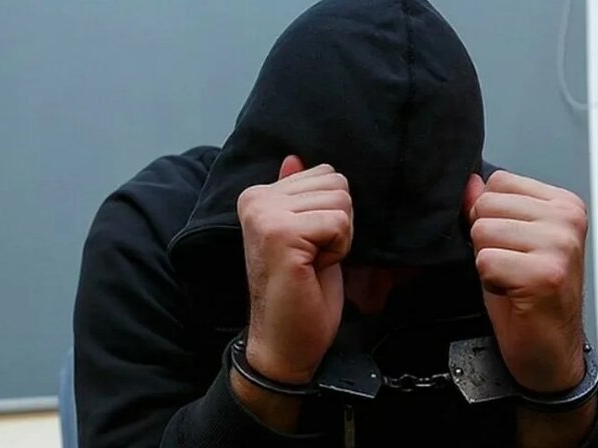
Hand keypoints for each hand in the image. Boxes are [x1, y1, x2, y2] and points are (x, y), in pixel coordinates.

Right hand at [237, 155, 350, 384]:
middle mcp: (255, 198)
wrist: (285, 343)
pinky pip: (340, 223)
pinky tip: (313, 269)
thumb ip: (297, 196)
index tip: (309, 246)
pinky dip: (339, 250)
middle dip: (338, 224)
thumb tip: (294, 158)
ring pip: (342, 201)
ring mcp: (265, 215)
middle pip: (338, 183)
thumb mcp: (305, 235)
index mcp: (258, 195)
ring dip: (338, 238)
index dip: (332, 214)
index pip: (326, 174)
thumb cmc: (301, 293)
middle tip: (312, 257)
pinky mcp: (281, 234)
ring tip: (311, 263)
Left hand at [462, 170, 587, 392]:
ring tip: (512, 280)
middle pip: (486, 204)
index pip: (499, 181)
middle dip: (486, 240)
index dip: (491, 217)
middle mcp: (568, 220)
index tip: (513, 247)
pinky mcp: (545, 274)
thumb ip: (490, 210)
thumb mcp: (508, 244)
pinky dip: (489, 282)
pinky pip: (485, 260)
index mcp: (565, 205)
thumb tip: (469, 183)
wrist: (549, 353)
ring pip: (482, 231)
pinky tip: (513, 294)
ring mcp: (560, 245)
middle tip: (512, 267)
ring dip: (487, 262)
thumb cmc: (531, 299)